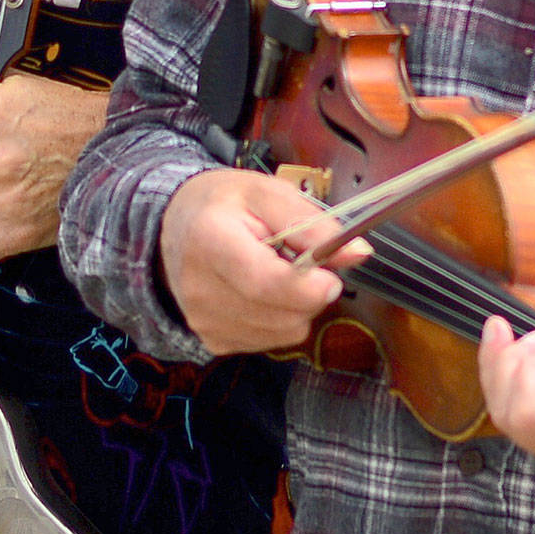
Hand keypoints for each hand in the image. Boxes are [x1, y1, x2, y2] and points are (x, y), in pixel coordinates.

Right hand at [159, 168, 368, 354]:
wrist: (176, 225)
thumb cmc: (225, 205)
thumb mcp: (268, 193)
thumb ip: (314, 223)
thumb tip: (357, 252)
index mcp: (210, 239)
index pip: (265, 283)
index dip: (308, 287)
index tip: (331, 276)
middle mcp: (200, 288)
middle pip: (280, 313)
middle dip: (310, 293)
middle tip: (304, 263)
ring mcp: (203, 320)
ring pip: (283, 332)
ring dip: (296, 307)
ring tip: (276, 272)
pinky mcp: (213, 340)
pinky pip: (270, 341)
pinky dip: (279, 320)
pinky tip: (262, 293)